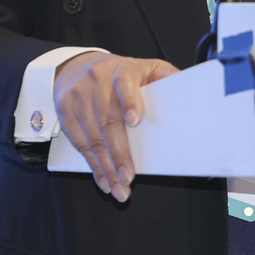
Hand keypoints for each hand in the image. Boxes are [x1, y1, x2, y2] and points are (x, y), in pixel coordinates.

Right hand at [54, 52, 178, 201]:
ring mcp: (78, 100)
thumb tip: (189, 89)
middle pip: (107, 121)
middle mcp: (96, 84)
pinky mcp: (66, 115)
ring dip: (106, 167)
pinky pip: (79, 145)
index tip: (134, 120)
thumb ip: (166, 77)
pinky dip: (93, 166)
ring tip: (119, 187)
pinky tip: (104, 180)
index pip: (124, 84)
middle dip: (119, 153)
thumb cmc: (119, 72)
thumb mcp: (146, 67)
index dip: (129, 101)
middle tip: (129, 176)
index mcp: (121, 71)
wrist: (76, 68)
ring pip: (92, 139)